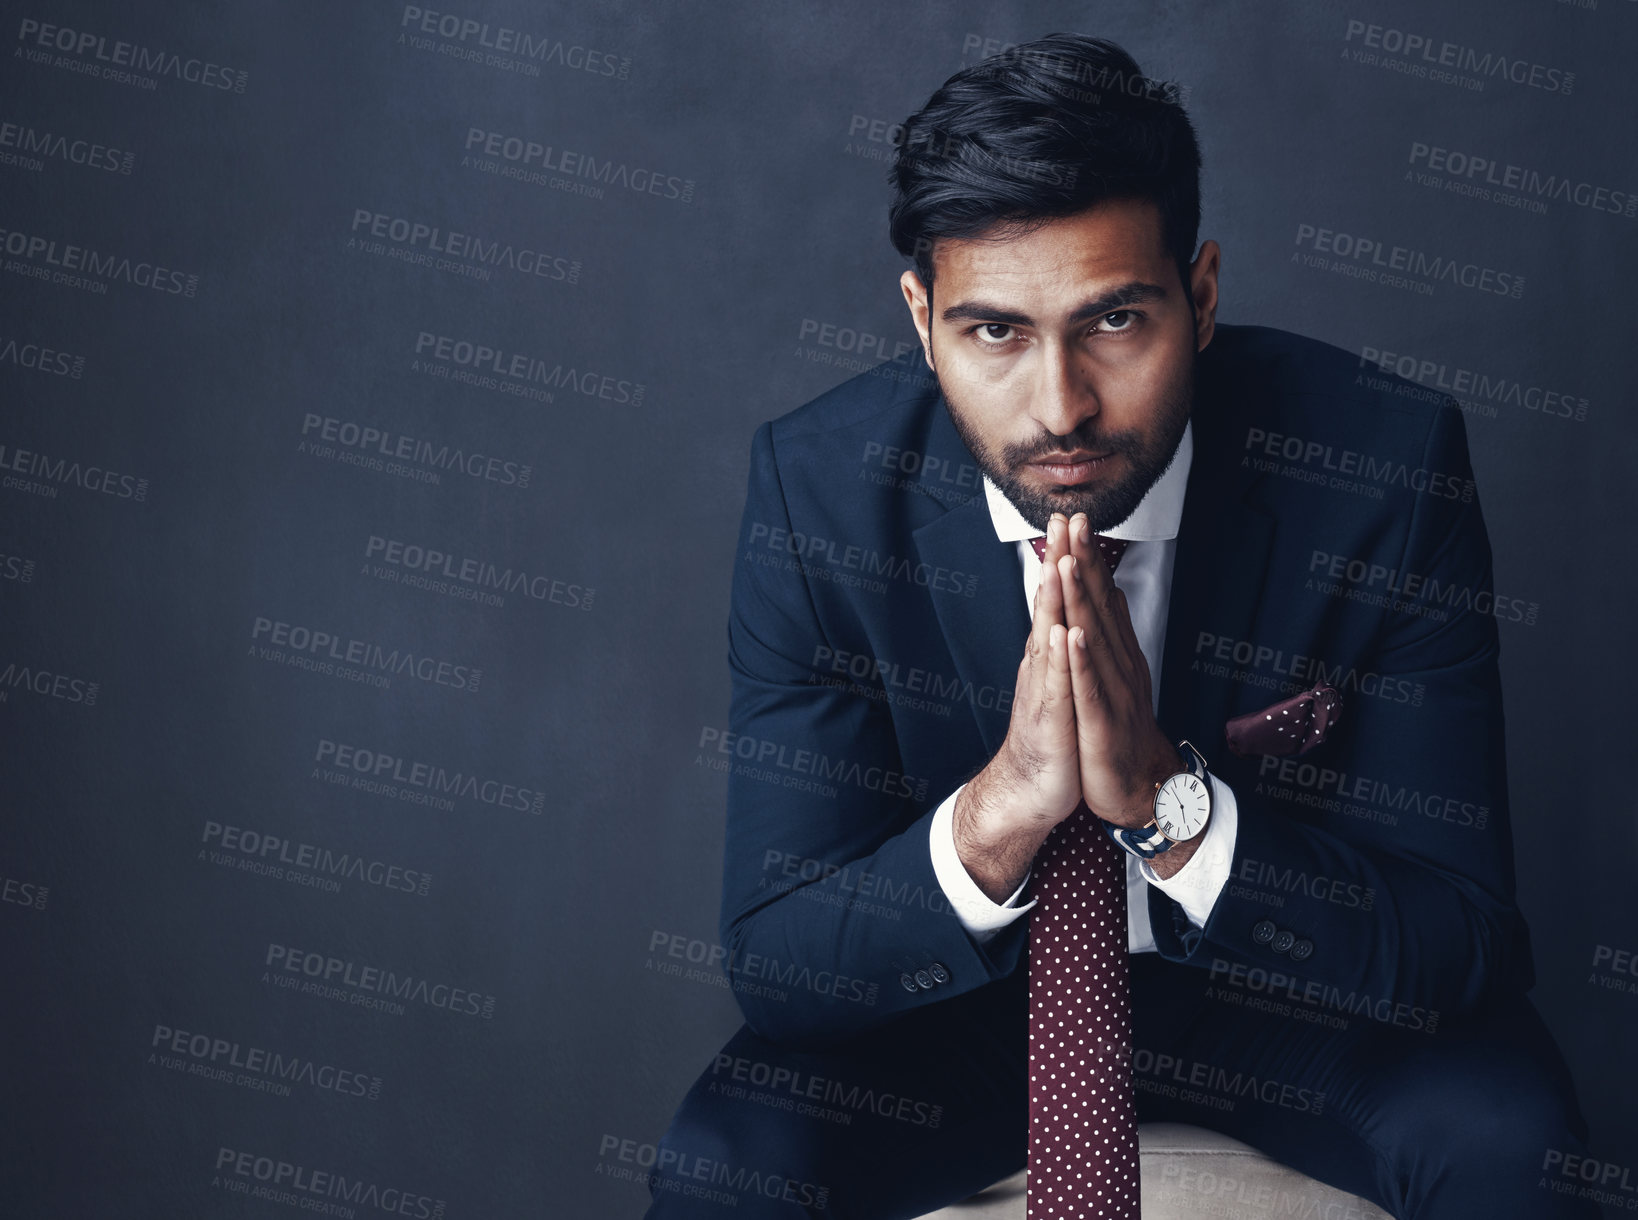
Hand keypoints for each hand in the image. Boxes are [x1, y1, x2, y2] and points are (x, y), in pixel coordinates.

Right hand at [950, 514, 1086, 900]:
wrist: (1031, 788)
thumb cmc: (1051, 736)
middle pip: (1049, 605)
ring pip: (1048, 636)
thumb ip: (1064, 646)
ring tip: (1058, 562)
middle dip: (1056, 562)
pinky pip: (1055, 683)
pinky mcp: (1049, 718)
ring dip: (1053, 599)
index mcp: (1050, 654)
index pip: (1059, 597)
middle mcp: (1042, 664)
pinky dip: (1058, 657)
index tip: (1071, 519)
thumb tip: (1070, 610)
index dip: (1065, 558)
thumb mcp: (1062, 682)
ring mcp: (1043, 689)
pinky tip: (1060, 632)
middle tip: (1060, 521)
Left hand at [1052, 511, 1183, 829]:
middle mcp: (1118, 663)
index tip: (1075, 518)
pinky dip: (1082, 660)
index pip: (1100, 596)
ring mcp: (1111, 690)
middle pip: (1099, 606)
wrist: (1137, 786)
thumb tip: (1109, 590)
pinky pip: (1090, 687)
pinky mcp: (1101, 721)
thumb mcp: (1117, 672)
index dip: (1087, 557)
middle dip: (1085, 562)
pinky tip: (1074, 634)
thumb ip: (1113, 631)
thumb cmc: (1120, 727)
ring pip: (1094, 638)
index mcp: (1117, 651)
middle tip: (1075, 520)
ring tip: (1069, 561)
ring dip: (1082, 599)